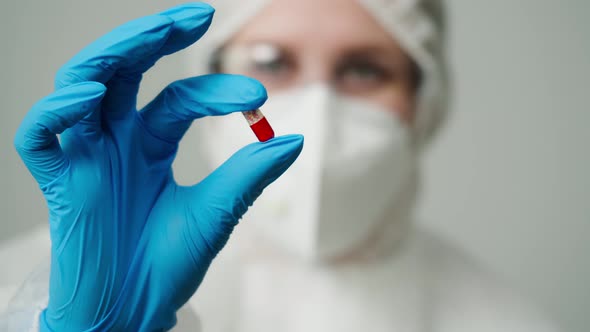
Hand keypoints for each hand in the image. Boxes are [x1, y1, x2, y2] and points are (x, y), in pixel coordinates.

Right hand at [13, 3, 302, 330]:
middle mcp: (116, 141)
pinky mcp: (59, 182)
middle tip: (198, 15)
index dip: (218, 91)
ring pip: (82, 84)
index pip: (179, 97)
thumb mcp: (217, 212)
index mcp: (150, 144)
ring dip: (112, 54)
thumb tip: (296, 139)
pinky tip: (89, 94)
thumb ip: (249, 175)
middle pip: (126, 70)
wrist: (134, 313)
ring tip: (151, 37)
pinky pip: (41, 136)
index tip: (259, 98)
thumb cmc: (168, 265)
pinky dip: (57, 111)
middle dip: (155, 36)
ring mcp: (86, 156)